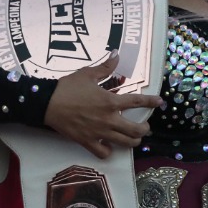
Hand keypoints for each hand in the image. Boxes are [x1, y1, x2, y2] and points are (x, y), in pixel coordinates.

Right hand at [44, 55, 162, 158]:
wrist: (47, 103)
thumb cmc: (68, 87)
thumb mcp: (87, 73)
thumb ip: (105, 67)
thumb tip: (116, 54)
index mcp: (111, 101)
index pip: (137, 101)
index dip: (151, 102)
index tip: (160, 102)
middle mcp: (109, 119)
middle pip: (136, 129)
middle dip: (144, 128)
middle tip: (143, 126)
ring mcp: (99, 133)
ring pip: (125, 143)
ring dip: (132, 141)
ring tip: (132, 138)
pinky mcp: (88, 142)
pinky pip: (104, 153)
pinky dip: (108, 151)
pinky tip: (108, 146)